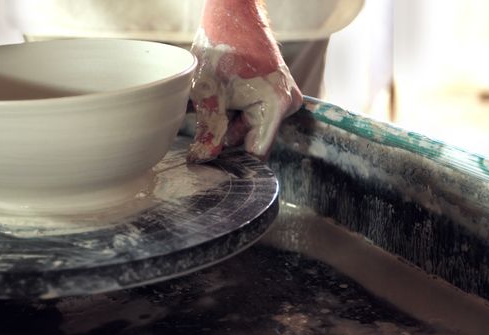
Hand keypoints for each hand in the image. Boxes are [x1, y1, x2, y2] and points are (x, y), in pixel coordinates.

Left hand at [187, 0, 302, 162]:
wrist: (233, 15)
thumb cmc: (221, 47)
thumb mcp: (208, 93)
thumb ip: (208, 130)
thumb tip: (200, 160)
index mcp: (276, 106)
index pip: (256, 152)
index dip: (232, 160)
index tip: (211, 164)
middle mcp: (288, 104)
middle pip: (253, 139)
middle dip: (228, 136)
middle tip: (204, 125)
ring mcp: (285, 97)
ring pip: (252, 127)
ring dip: (230, 122)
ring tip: (215, 102)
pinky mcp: (277, 91)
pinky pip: (256, 113)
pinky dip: (237, 111)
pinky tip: (225, 96)